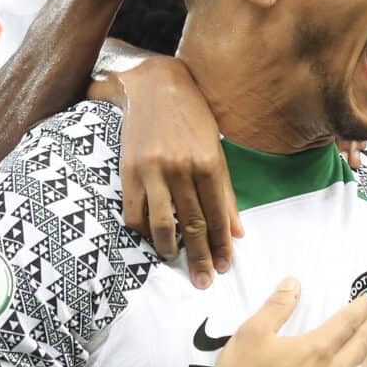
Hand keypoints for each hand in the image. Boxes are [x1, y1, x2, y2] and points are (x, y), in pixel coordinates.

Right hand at [111, 57, 239, 286]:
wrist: (156, 85)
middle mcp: (182, 168)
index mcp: (209, 163)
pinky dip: (142, 230)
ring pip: (162, 224)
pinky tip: (150, 238)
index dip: (221, 246)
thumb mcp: (216, 149)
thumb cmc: (193, 117)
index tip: (224, 266)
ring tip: (175, 262)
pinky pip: (134, 212)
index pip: (217, 216)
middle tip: (203, 281)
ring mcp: (153, 170)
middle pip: (192, 225)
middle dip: (199, 257)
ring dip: (170, 249)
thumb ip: (226, 193)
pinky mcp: (129, 170)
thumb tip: (238, 233)